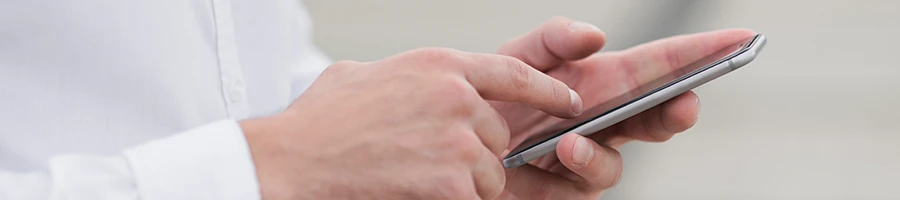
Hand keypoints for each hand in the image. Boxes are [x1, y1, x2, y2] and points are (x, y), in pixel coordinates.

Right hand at [239, 48, 582, 198]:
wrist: (295, 159)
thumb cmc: (320, 122)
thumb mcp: (362, 76)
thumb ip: (402, 76)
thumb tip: (410, 85)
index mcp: (441, 66)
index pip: (514, 74)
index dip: (545, 91)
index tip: (567, 102)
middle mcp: (458, 97)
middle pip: (498, 137)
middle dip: (476, 156)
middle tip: (433, 163)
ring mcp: (459, 140)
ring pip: (491, 175)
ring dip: (465, 186)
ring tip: (416, 179)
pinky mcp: (453, 182)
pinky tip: (416, 193)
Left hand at [491, 17, 756, 198]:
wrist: (448, 139)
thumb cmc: (489, 96)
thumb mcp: (516, 58)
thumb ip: (553, 39)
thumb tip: (598, 36)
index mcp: (600, 83)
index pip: (659, 67)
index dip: (702, 54)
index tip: (742, 40)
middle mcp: (603, 122)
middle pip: (655, 120)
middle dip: (676, 112)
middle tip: (685, 103)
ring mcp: (586, 160)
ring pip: (617, 163)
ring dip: (598, 153)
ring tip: (568, 142)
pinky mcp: (564, 192)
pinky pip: (581, 187)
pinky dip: (574, 168)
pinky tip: (559, 152)